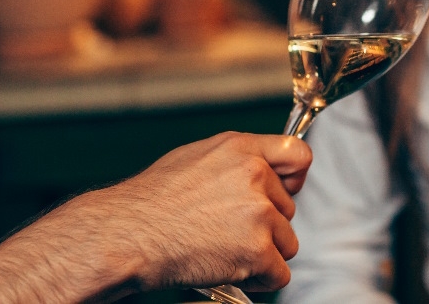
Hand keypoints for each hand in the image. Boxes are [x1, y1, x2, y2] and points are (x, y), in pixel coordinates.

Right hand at [101, 131, 312, 291]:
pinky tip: (229, 269)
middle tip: (227, 231)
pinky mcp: (258, 250)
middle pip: (288, 209)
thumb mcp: (195, 158)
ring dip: (263, 253)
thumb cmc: (152, 202)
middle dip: (265, 225)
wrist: (130, 234)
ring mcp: (259, 213)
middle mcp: (255, 175)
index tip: (288, 190)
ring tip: (224, 250)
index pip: (298, 155)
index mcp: (241, 149)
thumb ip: (235, 161)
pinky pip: (279, 274)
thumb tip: (258, 170)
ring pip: (286, 243)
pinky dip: (258, 280)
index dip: (295, 178)